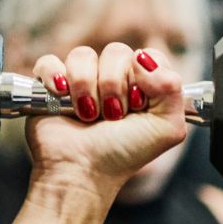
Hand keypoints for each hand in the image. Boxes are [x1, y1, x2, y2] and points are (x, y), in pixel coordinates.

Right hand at [26, 44, 188, 197]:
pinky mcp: (51, 84)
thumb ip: (172, 89)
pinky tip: (61, 99)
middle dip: (114, 85)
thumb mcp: (167, 128)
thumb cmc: (124, 153)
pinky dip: (56, 78)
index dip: (144, 76)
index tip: (139, 104)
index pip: (149, 55)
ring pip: (83, 54)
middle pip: (116, 52)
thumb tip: (143, 58)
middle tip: (112, 115)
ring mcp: (81, 80)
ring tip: (88, 115)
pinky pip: (50, 61)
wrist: (83, 171)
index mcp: (143, 86)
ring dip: (86, 87)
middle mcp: (113, 79)